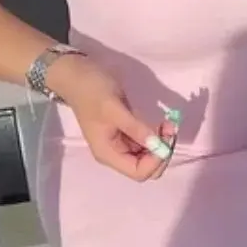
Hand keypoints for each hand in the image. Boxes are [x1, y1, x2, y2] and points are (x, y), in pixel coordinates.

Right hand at [47, 54, 172, 181]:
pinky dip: (156, 136)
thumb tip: (158, 145)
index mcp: (108, 154)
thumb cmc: (92, 91)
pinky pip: (145, 142)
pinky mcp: (125, 132)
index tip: (165, 138)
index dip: (156, 161)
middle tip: (169, 129)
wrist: (77, 74)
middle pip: (146, 167)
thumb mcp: (115, 109)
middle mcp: (115, 153)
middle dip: (161, 152)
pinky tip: (161, 123)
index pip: (138, 172)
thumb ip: (136, 128)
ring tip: (167, 123)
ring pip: (148, 155)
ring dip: (161, 143)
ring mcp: (120, 143)